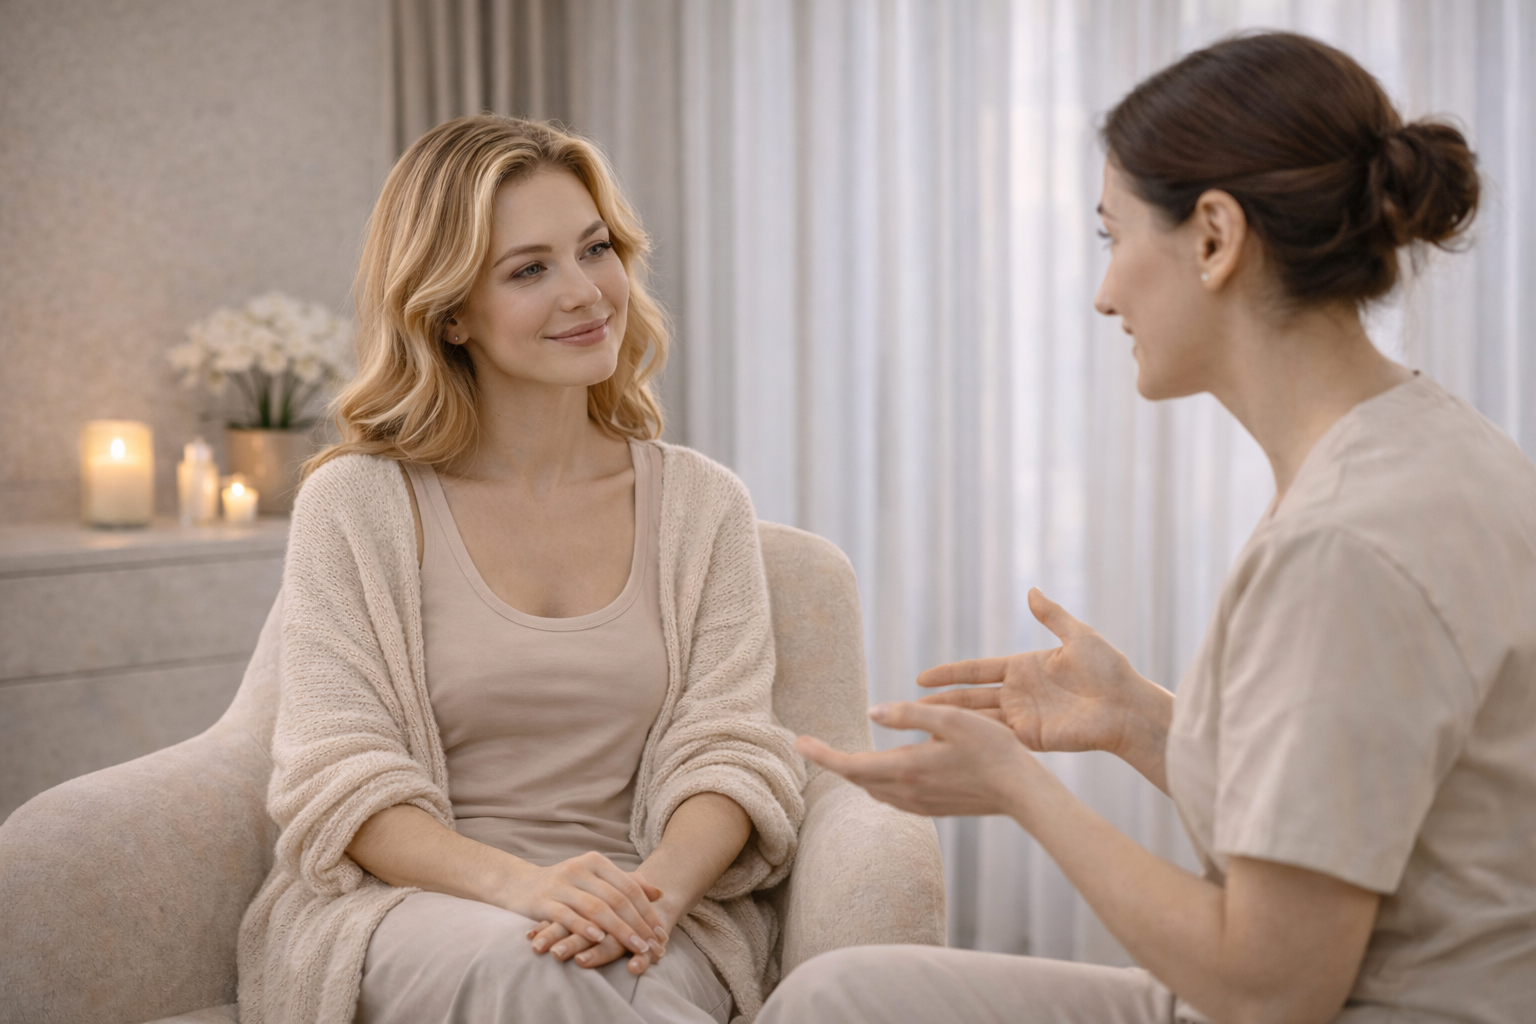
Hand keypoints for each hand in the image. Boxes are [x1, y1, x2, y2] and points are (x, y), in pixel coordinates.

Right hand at [494, 852, 667, 970]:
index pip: (629, 887)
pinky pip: (567, 915)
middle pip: (616, 899)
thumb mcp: (593, 879)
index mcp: (595, 862)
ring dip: (619, 930)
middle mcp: (579, 868)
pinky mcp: (542, 901)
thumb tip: (659, 894)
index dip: (648, 911)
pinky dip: (585, 927)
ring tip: (636, 947)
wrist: (516, 885)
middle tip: (654, 946)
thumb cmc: (564, 886)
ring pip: (596, 908)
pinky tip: (599, 939)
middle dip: (639, 924)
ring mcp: (560, 884)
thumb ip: (624, 883)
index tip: (661, 933)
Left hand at [796, 701, 1039, 817]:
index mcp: (907, 768)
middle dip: (833, 762)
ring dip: (855, 773)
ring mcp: (920, 804)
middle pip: (857, 779)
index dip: (821, 755)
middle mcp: (907, 792)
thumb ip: (908, 715)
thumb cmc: (992, 749)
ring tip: (841, 756)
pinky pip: (892, 797)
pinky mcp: (933, 809)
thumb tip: (872, 712)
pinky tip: (882, 771)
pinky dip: (876, 782)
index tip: (799, 743)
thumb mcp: (951, 719)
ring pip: (874, 790)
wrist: (1022, 792)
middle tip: (811, 746)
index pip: (850, 765)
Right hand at [917, 589, 1170, 777]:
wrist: (1128, 707)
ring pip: (977, 720)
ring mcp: (1022, 718)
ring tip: (918, 728)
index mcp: (1025, 668)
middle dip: (939, 703)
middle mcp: (1018, 693)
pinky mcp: (1031, 739)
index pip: (977, 670)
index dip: (950, 674)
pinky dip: (972, 739)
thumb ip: (1051, 616)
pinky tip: (948, 742)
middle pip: (969, 698)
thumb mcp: (1079, 636)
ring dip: (948, 724)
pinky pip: (995, 737)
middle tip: (906, 707)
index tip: (921, 677)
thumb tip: (1031, 591)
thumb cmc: (1109, 670)